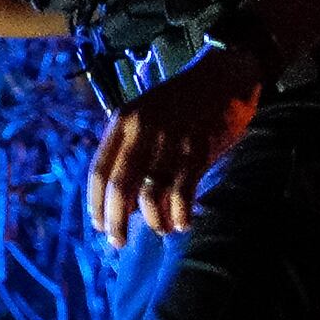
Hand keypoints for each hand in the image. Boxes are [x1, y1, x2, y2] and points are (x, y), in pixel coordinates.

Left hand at [86, 47, 262, 243]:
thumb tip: (122, 204)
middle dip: (116, 221)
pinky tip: (183, 222)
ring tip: (161, 229)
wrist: (222, 77)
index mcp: (122, 121)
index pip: (98, 171)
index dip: (96, 204)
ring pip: (151, 195)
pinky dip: (181, 215)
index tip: (99, 225)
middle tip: (118, 242)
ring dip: (154, 221)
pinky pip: (182, 194)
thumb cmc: (182, 103)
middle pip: (120, 188)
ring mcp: (171, 141)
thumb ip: (130, 153)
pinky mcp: (198, 149)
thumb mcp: (145, 117)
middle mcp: (142, 131)